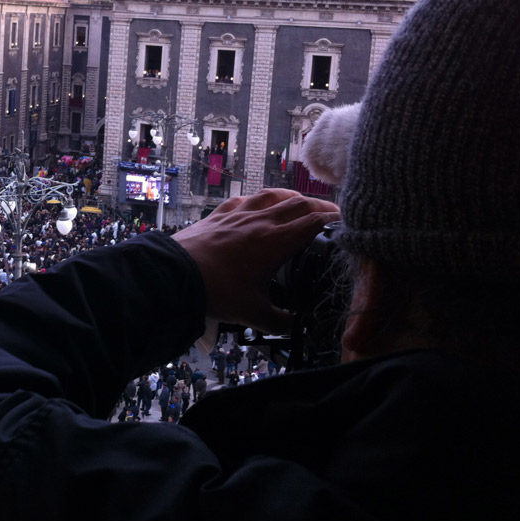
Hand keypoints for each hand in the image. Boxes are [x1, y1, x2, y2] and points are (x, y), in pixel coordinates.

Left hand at [172, 189, 339, 333]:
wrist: (174, 274)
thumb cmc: (215, 292)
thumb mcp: (254, 314)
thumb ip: (279, 321)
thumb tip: (293, 325)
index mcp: (276, 241)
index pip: (314, 222)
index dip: (334, 220)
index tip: (345, 222)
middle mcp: (260, 221)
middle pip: (299, 203)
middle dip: (320, 206)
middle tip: (332, 212)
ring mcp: (238, 215)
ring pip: (272, 195)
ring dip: (292, 197)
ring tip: (301, 202)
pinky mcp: (218, 215)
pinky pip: (244, 199)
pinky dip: (258, 198)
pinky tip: (257, 203)